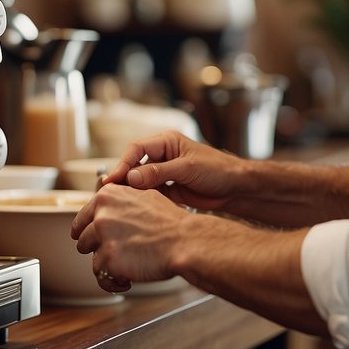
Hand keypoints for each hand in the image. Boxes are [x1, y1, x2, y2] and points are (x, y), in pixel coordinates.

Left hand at [70, 183, 189, 291]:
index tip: (84, 238)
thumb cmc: (171, 222)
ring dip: (106, 266)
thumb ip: (121, 201)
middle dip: (97, 249)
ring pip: (92, 259)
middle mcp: (102, 215)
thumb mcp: (143, 197)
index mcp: (108, 196)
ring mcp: (104, 238)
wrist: (185, 241)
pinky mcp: (109, 260)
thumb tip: (108, 209)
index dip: (84, 231)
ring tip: (123, 269)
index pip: (82, 217)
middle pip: (84, 239)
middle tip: (114, 255)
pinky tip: (125, 281)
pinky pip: (101, 276)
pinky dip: (112, 282)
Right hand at [103, 130, 242, 213]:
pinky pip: (150, 193)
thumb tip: (131, 177)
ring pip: (140, 180)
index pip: (137, 149)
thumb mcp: (187, 168)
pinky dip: (143, 199)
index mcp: (166, 142)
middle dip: (124, 178)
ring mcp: (165, 172)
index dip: (123, 163)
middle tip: (111, 192)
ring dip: (132, 190)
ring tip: (120, 202)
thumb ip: (158, 172)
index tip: (113, 179)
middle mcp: (163, 155)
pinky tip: (136, 207)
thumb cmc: (218, 170)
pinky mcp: (169, 189)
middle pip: (135, 165)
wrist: (237, 188)